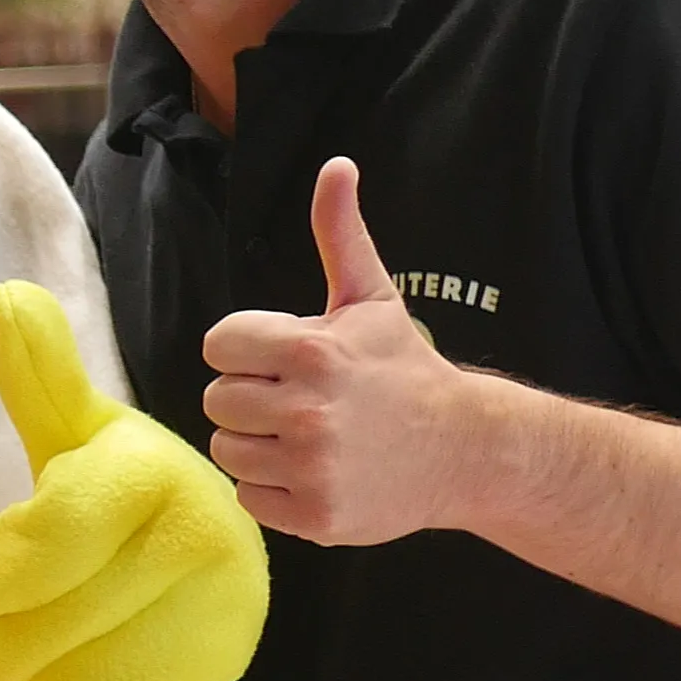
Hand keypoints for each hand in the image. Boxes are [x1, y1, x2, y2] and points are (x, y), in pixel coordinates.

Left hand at [0, 280, 267, 680]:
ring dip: (32, 680)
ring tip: (24, 669)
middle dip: (2, 641)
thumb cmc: (115, 502)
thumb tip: (7, 295)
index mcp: (145, 463)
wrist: (203, 572)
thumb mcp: (71, 436)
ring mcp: (220, 594)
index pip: (51, 533)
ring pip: (80, 669)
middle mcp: (197, 523)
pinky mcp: (226, 654)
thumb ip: (38, 377)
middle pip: (57, 612)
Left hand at [203, 161, 471, 544]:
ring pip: (227, 449)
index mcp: (311, 351)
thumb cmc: (404, 369)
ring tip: (304, 435)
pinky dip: (273, 489)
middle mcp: (308, 411)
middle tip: (297, 400)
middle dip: (251, 397)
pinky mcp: (315, 516)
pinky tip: (313, 471)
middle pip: (218, 400)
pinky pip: (248, 496)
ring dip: (257, 444)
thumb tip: (336, 165)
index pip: (219, 346)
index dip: (247, 350)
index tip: (283, 359)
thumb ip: (341, 233)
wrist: (463, 450)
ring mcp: (312, 467)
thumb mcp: (371, 298)